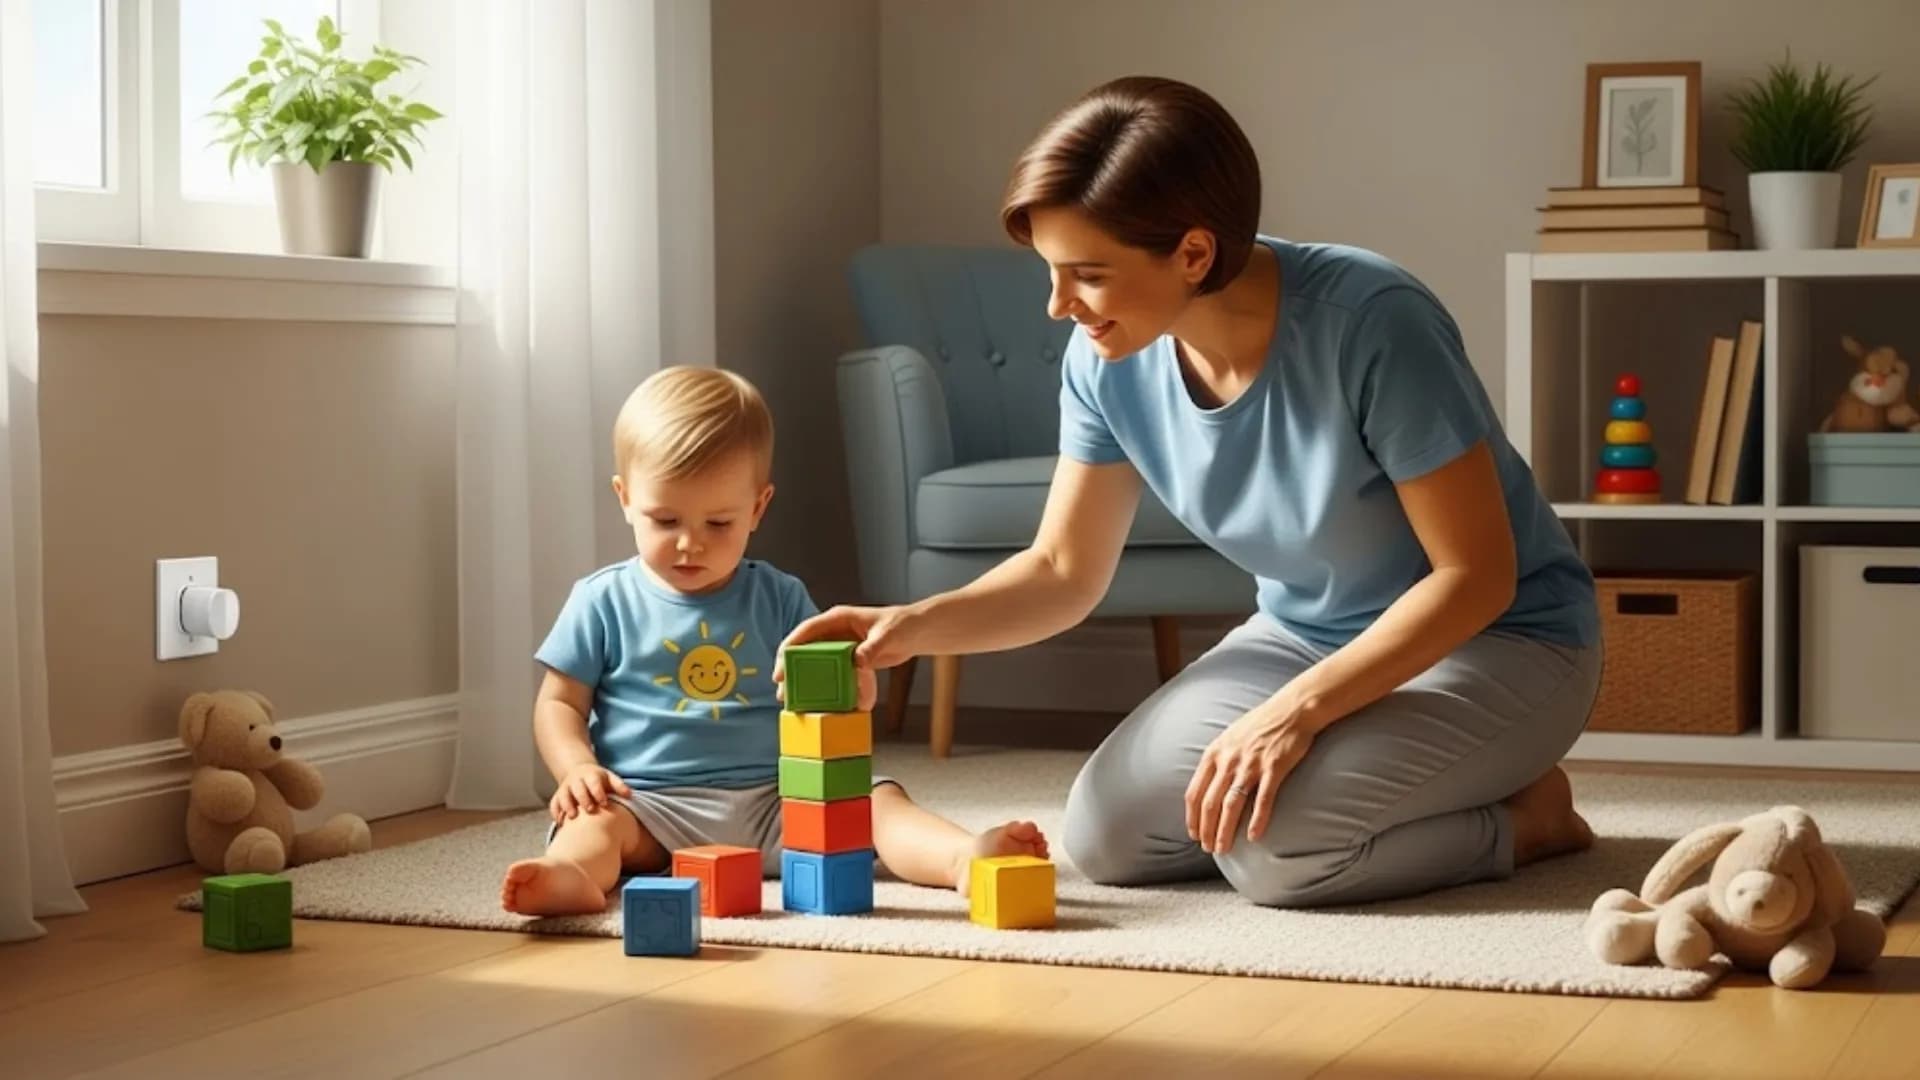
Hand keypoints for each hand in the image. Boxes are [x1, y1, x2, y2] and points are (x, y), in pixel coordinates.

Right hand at [551, 763, 631, 822]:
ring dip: (567, 806)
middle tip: (590, 810)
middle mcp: (576, 781)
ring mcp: (565, 788)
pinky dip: (556, 812)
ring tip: (573, 817)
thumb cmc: (599, 780)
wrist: (579, 772)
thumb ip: (619, 786)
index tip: (604, 802)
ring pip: (563, 796)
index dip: (598, 792)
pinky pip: (554, 804)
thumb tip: (630, 795)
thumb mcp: (610, 778)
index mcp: (590, 775)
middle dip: (583, 799)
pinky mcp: (557, 796)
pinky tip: (561, 822)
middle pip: (577, 788)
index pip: (593, 782)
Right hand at [774, 604, 918, 711]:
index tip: (781, 665)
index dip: (790, 646)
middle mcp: (834, 631)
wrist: (915, 633)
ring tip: (792, 700)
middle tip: (781, 689)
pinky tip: (818, 700)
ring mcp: (840, 645)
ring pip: (814, 661)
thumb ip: (872, 648)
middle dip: (791, 667)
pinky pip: (830, 671)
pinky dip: (824, 685)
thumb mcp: (888, 636)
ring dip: (804, 679)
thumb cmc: (902, 626)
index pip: (807, 630)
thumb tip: (857, 661)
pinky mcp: (847, 658)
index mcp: (839, 618)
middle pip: (805, 648)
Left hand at [1184, 702, 1318, 854]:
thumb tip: (1208, 787)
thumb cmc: (1261, 725)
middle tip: (1209, 849)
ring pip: (1231, 805)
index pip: (1195, 792)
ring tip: (1224, 848)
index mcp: (1214, 753)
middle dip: (1206, 830)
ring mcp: (1251, 764)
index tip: (1194, 834)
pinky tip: (1253, 836)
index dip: (1193, 817)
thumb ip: (1217, 761)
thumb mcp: (1229, 738)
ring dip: (1225, 830)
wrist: (1291, 709)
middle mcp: (1228, 760)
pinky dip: (1257, 820)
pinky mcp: (1274, 768)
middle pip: (1210, 803)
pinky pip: (1263, 799)